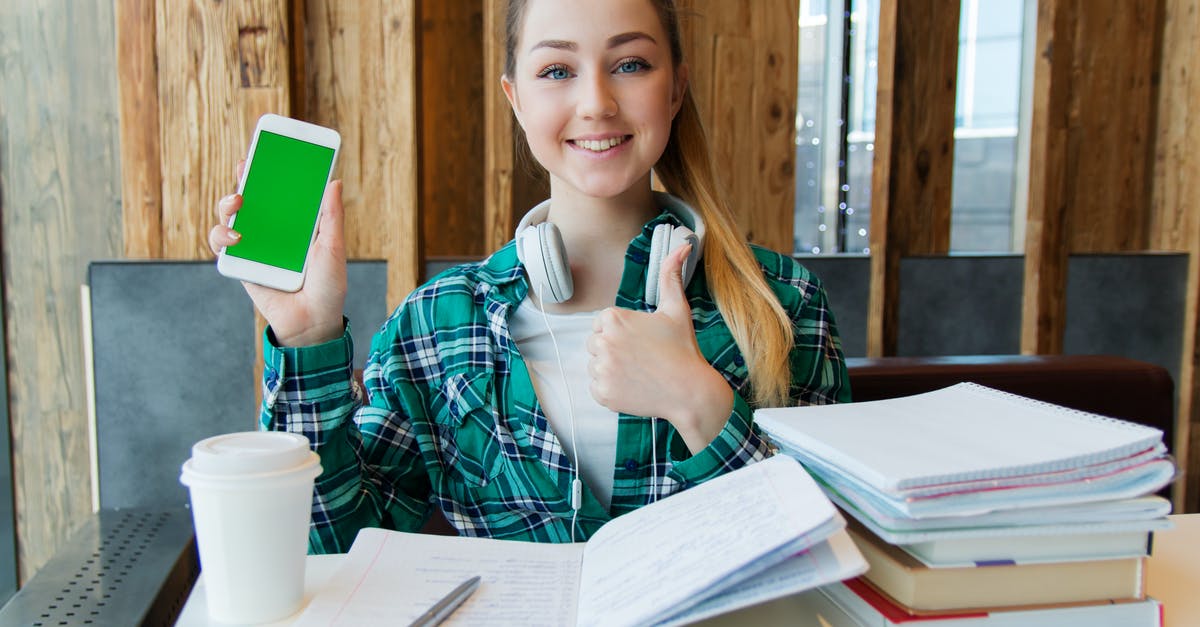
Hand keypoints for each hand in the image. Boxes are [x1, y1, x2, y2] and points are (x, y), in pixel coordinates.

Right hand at [207, 160, 347, 345]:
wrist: (313, 323)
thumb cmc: (327, 287)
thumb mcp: (332, 248)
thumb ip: (331, 216)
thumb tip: (333, 181)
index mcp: (294, 224)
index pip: (278, 193)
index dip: (268, 172)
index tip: (263, 152)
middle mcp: (272, 232)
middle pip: (250, 199)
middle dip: (243, 179)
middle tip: (245, 168)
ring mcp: (254, 248)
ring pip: (230, 218)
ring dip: (226, 205)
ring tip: (238, 202)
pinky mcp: (241, 265)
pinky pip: (222, 246)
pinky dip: (222, 236)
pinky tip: (237, 236)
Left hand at [586, 244, 732, 451]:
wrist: (690, 391)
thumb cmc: (683, 348)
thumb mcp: (677, 308)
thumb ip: (671, 275)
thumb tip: (684, 245)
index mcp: (614, 318)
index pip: (601, 324)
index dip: (621, 333)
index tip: (641, 342)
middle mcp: (602, 341)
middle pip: (595, 344)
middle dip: (614, 350)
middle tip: (642, 358)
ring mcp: (601, 369)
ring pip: (595, 365)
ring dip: (612, 369)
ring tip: (639, 372)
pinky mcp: (602, 393)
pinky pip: (596, 387)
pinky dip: (611, 389)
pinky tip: (633, 386)